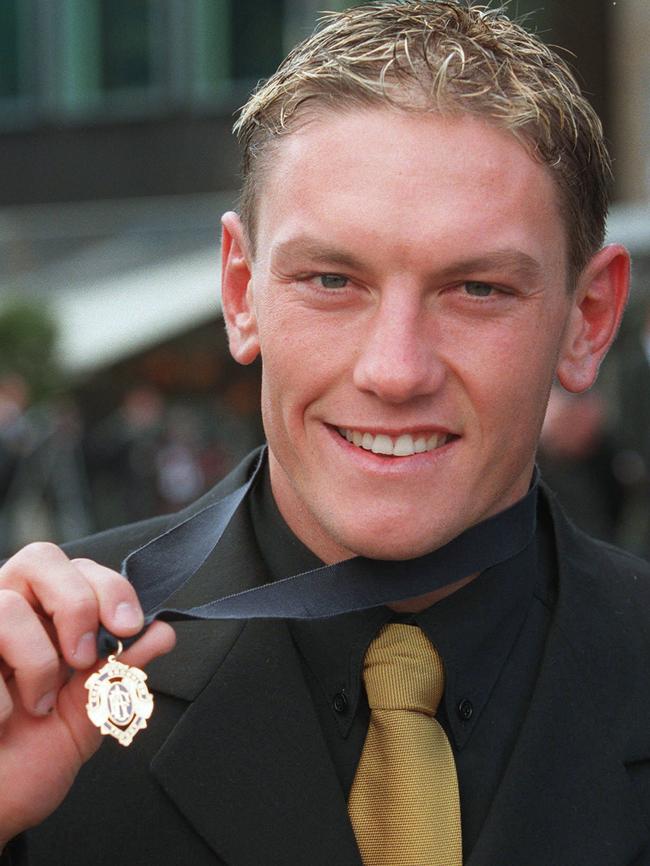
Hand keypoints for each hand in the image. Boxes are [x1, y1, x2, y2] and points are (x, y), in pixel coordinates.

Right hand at [0, 543, 175, 846]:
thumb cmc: (26, 764)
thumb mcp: (87, 713)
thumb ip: (122, 669)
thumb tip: (162, 631)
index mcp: (41, 619)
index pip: (78, 568)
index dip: (109, 587)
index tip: (128, 627)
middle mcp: (5, 613)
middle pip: (40, 558)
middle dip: (75, 603)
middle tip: (83, 657)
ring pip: (9, 605)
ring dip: (36, 661)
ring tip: (37, 704)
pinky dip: (1, 694)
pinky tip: (2, 718)